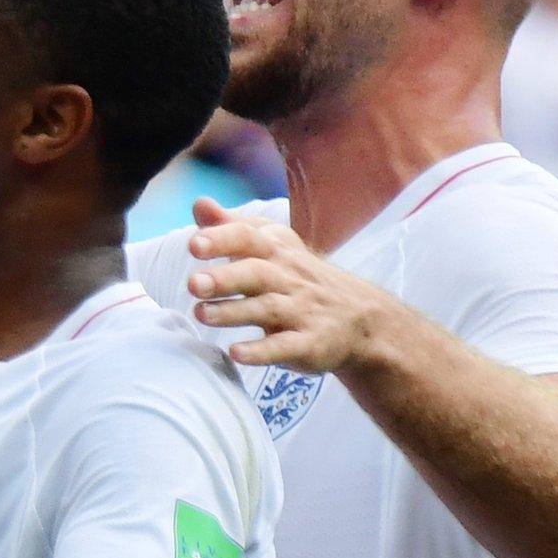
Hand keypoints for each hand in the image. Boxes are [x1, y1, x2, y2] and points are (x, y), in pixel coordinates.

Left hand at [184, 198, 399, 373]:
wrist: (364, 319)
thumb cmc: (300, 278)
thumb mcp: (273, 247)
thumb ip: (232, 228)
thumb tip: (199, 204)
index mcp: (277, 252)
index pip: (250, 238)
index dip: (222, 239)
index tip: (193, 244)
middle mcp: (289, 279)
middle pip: (256, 273)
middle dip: (224, 278)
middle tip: (193, 284)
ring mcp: (302, 312)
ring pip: (267, 310)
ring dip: (233, 313)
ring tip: (201, 314)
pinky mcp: (310, 344)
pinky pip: (285, 347)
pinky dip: (261, 351)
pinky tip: (236, 353)